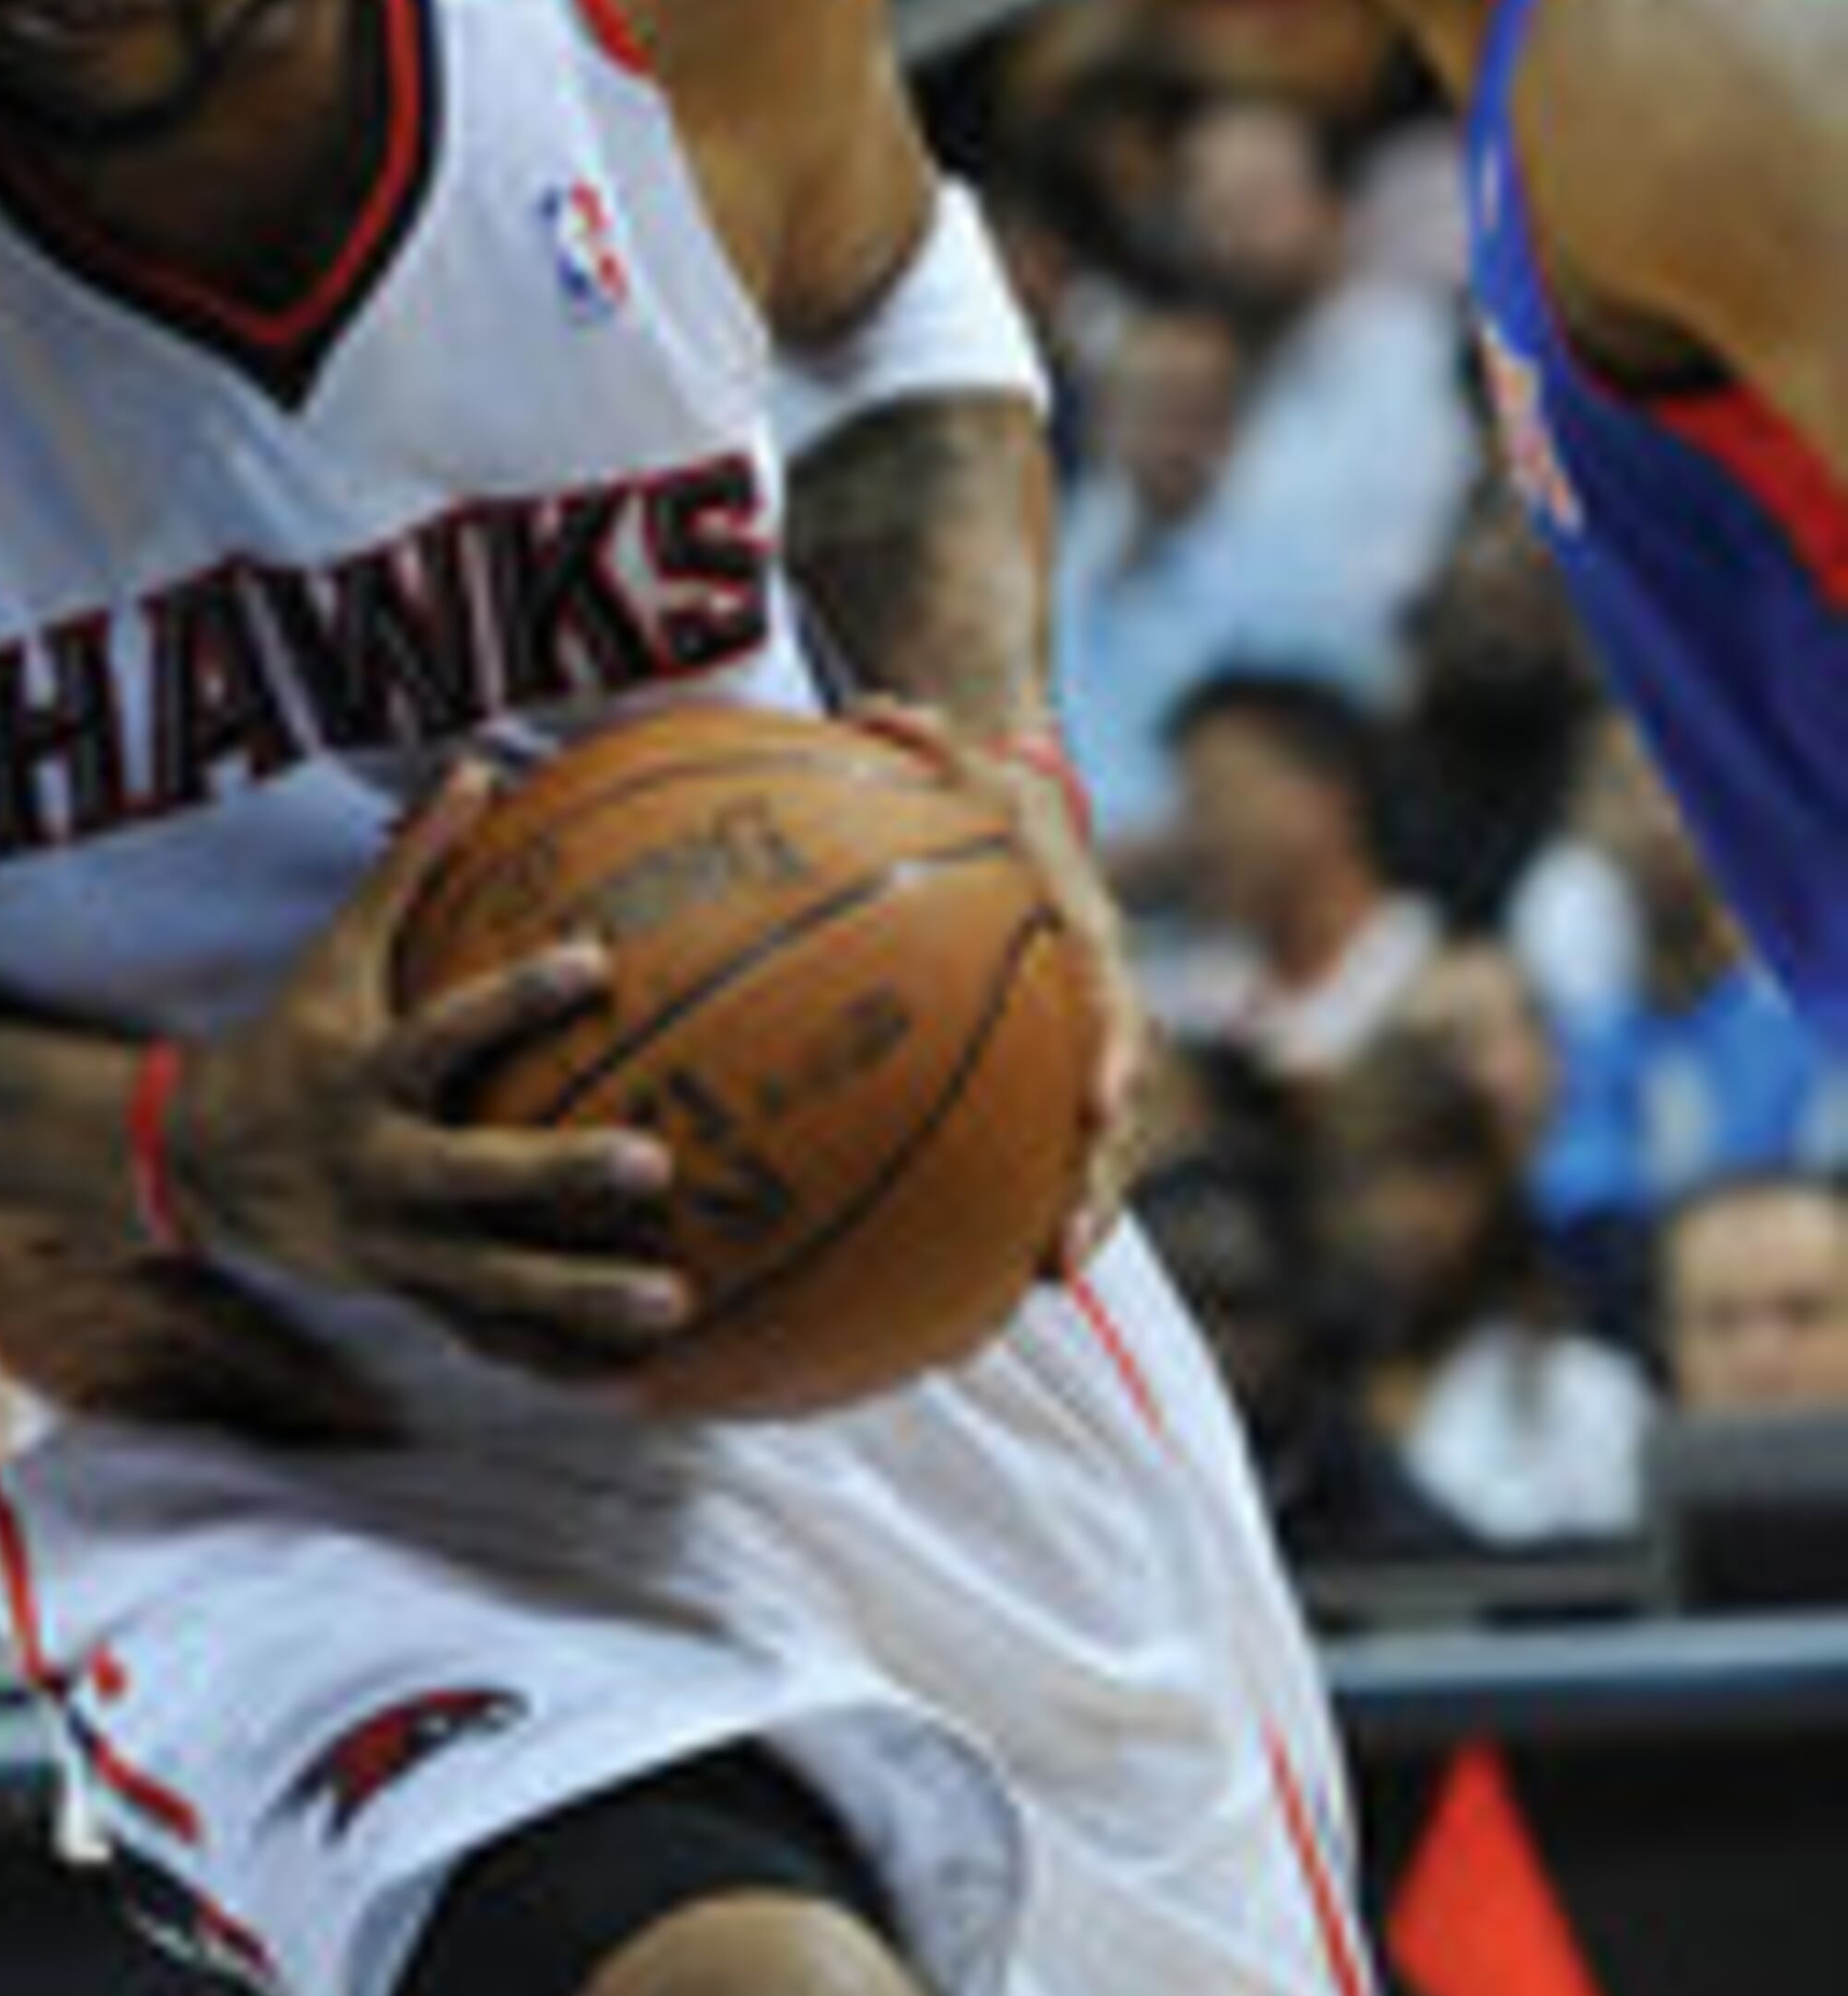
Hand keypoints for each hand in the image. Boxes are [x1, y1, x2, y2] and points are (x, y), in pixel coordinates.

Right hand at [155, 772, 703, 1379]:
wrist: (197, 1166)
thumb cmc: (292, 1039)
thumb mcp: (337, 953)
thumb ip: (411, 867)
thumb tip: (478, 765)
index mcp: (363, 1076)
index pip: (442, 1030)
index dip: (513, 996)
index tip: (596, 960)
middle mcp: (377, 1167)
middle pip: (472, 1177)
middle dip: (557, 1174)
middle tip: (655, 1163)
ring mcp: (391, 1245)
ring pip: (490, 1284)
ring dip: (579, 1299)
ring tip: (676, 1302)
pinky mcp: (406, 1296)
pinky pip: (488, 1342)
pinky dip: (555, 1366)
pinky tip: (638, 1385)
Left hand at [848, 695, 1151, 1274]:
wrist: (1018, 806)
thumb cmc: (975, 787)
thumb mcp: (957, 755)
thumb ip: (924, 740)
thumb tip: (879, 709)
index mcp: (1087, 933)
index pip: (1115, 1002)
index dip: (1115, 1058)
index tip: (1103, 1108)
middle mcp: (1097, 1001)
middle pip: (1117, 1109)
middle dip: (1095, 1186)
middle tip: (1059, 1258)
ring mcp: (1079, 1046)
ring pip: (1091, 1145)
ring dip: (1068, 1214)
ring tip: (1031, 1286)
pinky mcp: (1044, 1073)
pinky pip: (1035, 1144)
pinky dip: (1016, 1199)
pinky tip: (965, 1265)